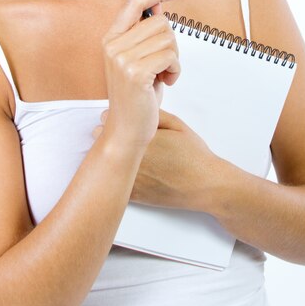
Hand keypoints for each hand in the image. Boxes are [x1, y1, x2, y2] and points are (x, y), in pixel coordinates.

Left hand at [94, 109, 218, 210]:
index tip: (118, 119)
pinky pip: (113, 181)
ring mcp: (131, 177)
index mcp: (139, 136)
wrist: (205, 185)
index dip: (111, 118)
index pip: (107, 120)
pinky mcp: (133, 195)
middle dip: (106, 134)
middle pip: (100, 139)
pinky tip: (124, 170)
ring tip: (122, 152)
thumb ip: (152, 114)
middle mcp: (132, 156)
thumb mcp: (176, 125)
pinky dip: (115, 174)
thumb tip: (133, 110)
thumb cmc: (194, 154)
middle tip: (120, 134)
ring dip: (109, 155)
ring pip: (103, 162)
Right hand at [101, 0, 179, 150]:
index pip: (133, 3)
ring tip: (162, 75)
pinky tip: (165, 83)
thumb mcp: (140, 58)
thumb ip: (146, 32)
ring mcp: (122, 59)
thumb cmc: (136, 94)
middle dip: (171, 43)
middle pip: (160, 22)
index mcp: (111, 38)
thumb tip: (159, 6)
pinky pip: (170, 57)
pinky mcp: (136, 72)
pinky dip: (175, 70)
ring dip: (173, 59)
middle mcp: (113, 45)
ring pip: (168, 39)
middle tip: (162, 64)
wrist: (127, 129)